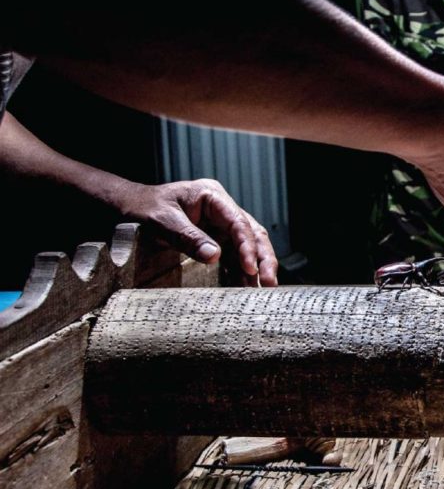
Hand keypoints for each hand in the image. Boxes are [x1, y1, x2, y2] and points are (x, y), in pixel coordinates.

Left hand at [117, 179, 277, 285]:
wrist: (129, 209)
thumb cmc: (143, 208)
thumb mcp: (162, 220)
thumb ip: (188, 237)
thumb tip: (214, 256)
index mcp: (213, 197)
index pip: (239, 222)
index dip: (248, 246)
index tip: (250, 268)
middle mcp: (222, 211)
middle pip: (252, 234)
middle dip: (263, 259)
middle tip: (269, 282)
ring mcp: (220, 226)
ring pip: (247, 247)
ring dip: (255, 269)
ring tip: (262, 291)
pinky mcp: (215, 241)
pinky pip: (233, 258)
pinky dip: (240, 273)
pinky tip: (245, 288)